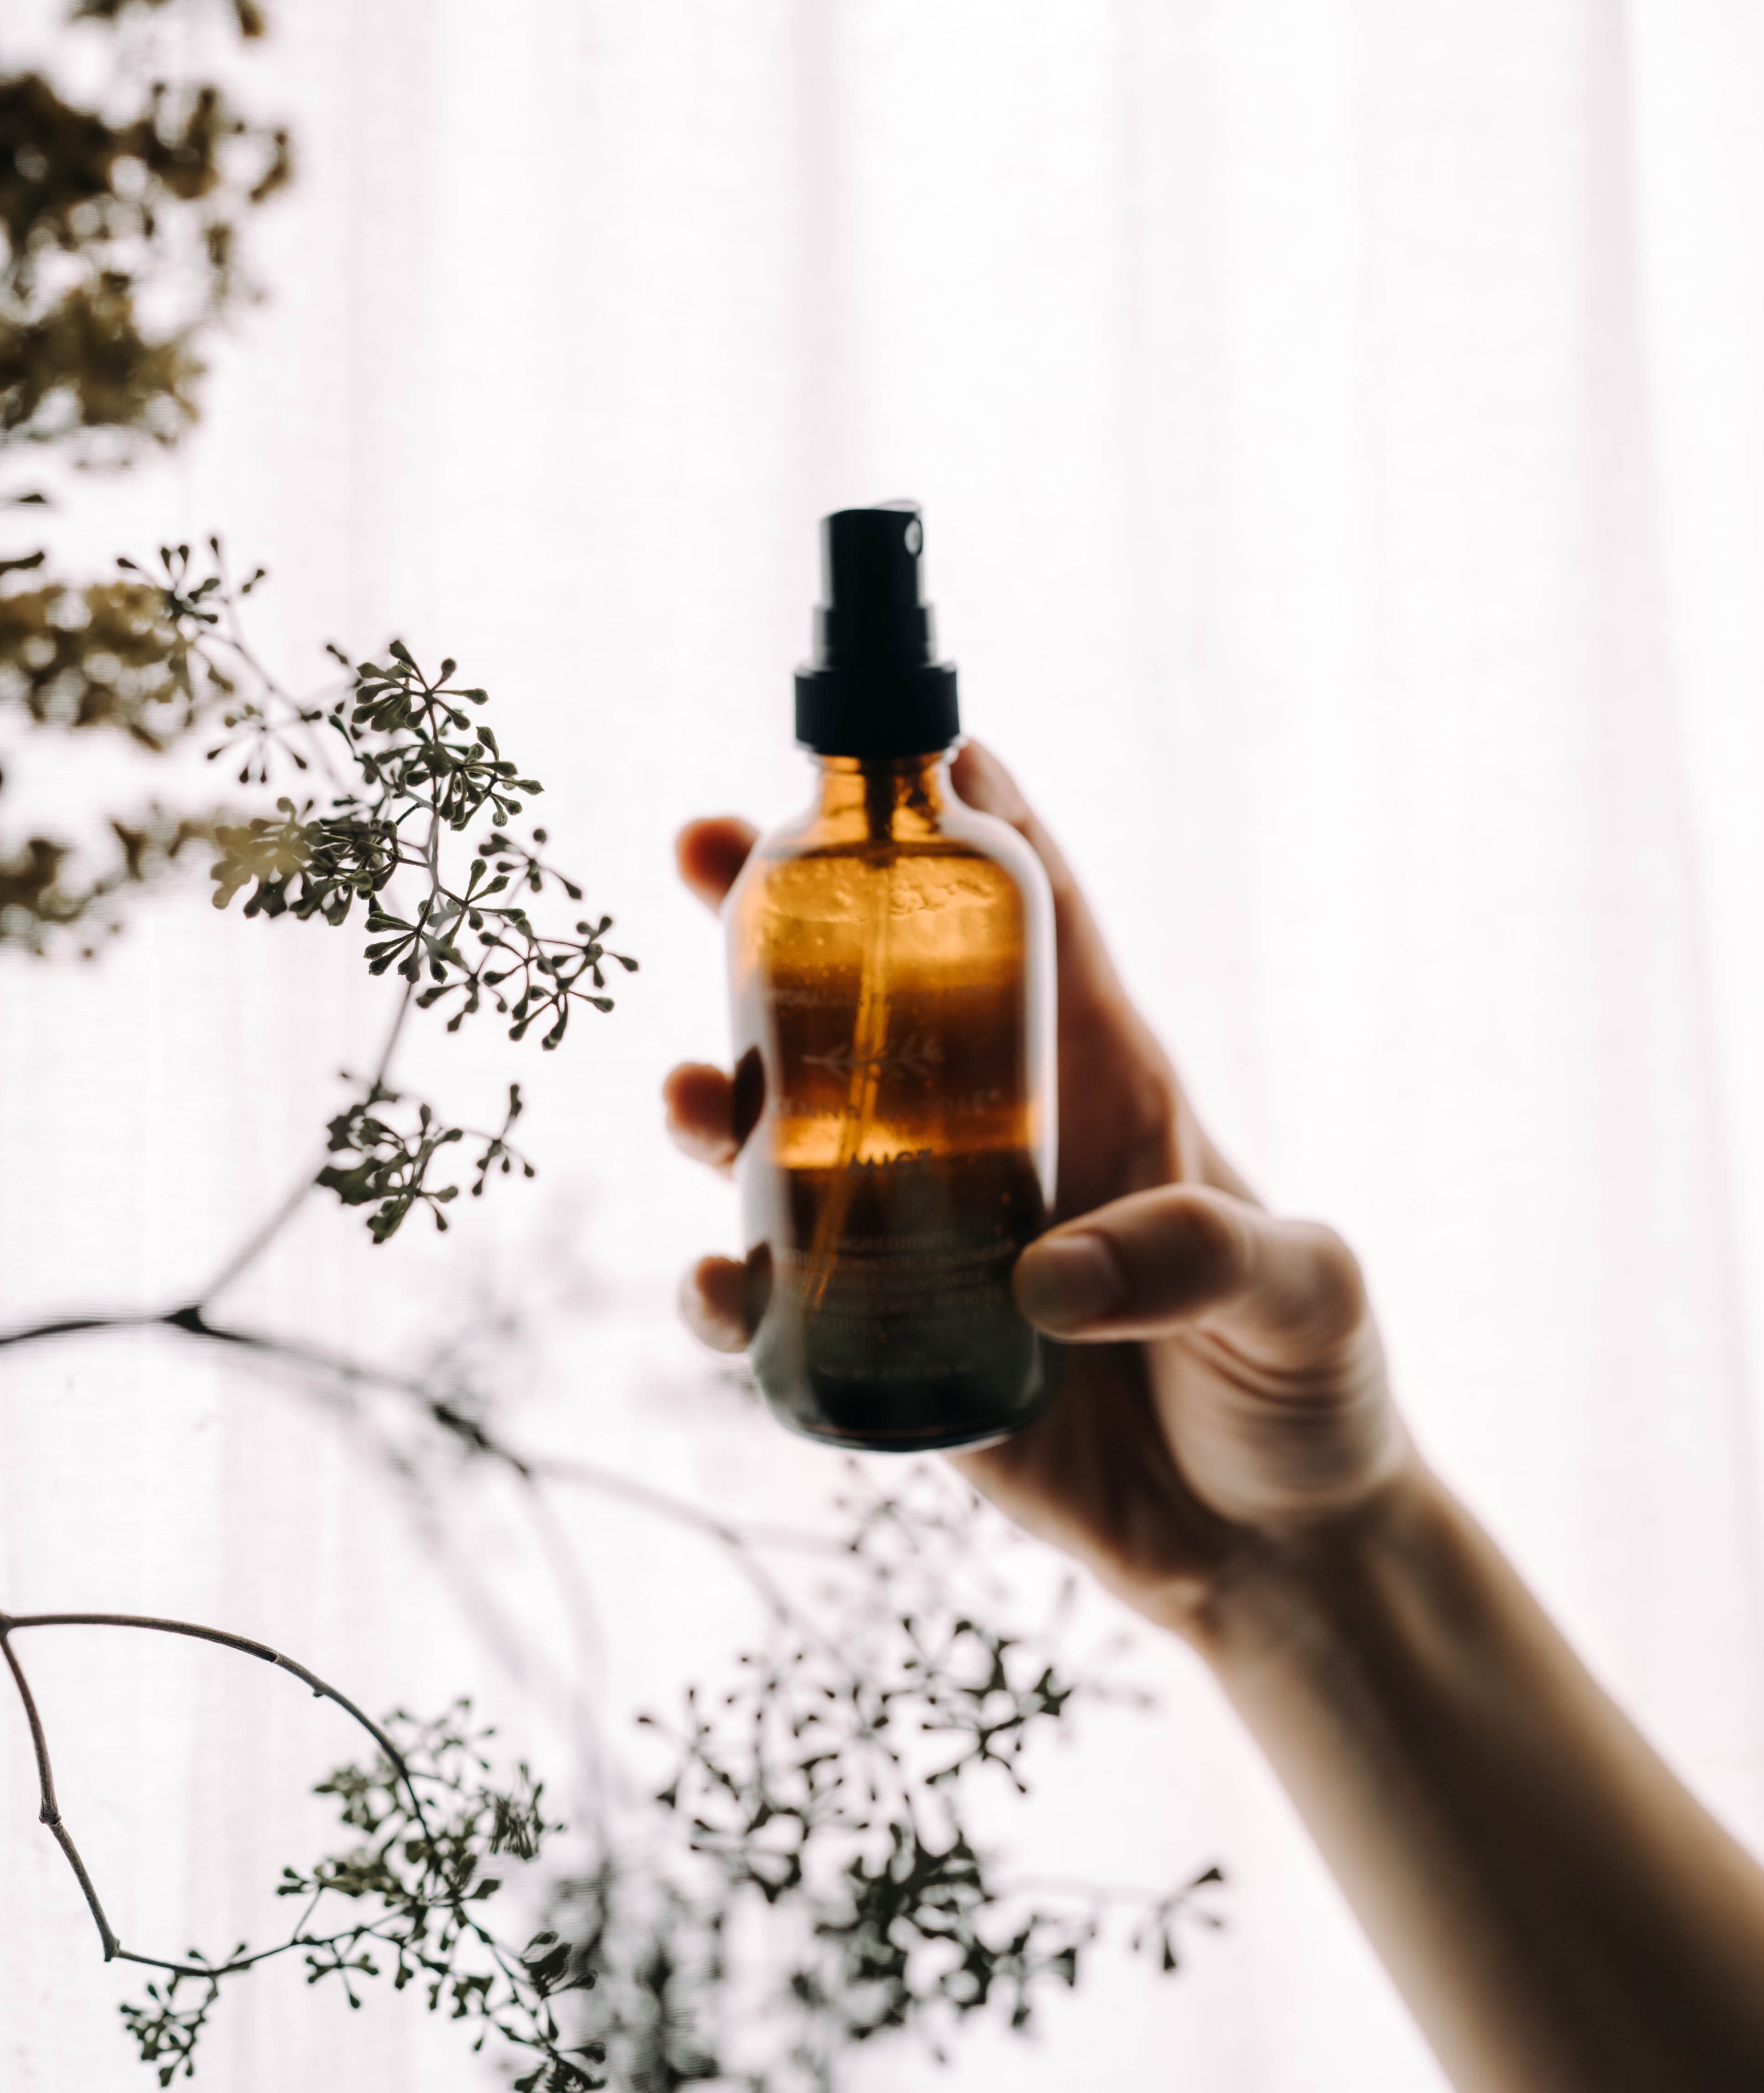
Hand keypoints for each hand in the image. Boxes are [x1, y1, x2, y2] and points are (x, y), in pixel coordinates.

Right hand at [665, 744, 1413, 1647]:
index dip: (973, 818)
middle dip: (783, 914)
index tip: (892, 745)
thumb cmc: (1307, 1390)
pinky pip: (791, 1300)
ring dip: (729, 1099)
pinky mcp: (899, 1341)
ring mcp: (939, 1235)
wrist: (1270, 1550)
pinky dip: (735, 1290)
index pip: (1042, 918)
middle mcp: (1007, 1136)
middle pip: (880, 998)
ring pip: (803, 1135)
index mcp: (1113, 1082)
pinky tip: (717, 1290)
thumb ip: (1205, 1262)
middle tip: (702, 851)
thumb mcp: (1303, 1302)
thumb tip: (1046, 1276)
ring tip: (694, 1095)